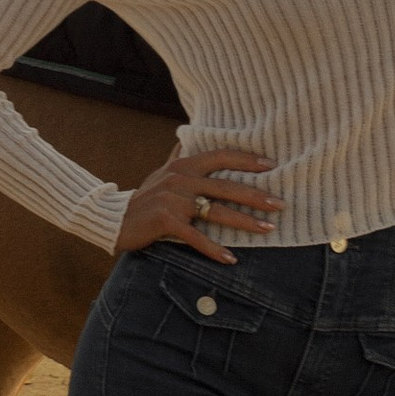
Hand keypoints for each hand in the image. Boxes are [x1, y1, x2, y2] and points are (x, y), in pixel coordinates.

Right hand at [116, 143, 276, 265]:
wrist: (114, 218)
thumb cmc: (145, 197)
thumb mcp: (161, 172)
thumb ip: (177, 155)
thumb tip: (185, 136)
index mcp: (183, 164)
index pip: (221, 156)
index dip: (247, 159)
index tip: (272, 165)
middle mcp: (180, 178)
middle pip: (225, 186)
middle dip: (256, 195)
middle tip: (280, 204)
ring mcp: (172, 200)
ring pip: (216, 211)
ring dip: (244, 222)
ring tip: (267, 229)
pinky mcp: (165, 222)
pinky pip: (195, 236)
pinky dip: (213, 249)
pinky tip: (230, 258)